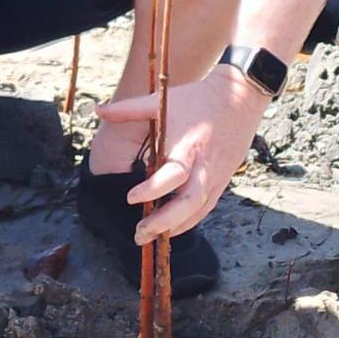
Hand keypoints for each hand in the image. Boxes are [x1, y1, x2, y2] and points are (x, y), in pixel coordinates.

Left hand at [97, 66, 269, 241]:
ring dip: (175, 227)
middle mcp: (203, 165)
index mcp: (188, 145)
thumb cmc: (197, 98)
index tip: (131, 198)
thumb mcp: (162, 100)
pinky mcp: (222, 180)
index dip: (153, 189)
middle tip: (139, 233)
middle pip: (189, 202)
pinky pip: (206, 207)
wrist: (240, 98)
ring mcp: (215, 175)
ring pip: (198, 211)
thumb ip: (128, 109)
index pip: (174, 174)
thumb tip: (98, 110)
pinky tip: (172, 229)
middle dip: (164, 222)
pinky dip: (189, 221)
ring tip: (151, 239)